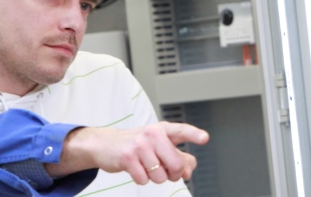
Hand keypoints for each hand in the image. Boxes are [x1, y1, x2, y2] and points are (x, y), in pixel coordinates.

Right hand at [46, 122, 209, 184]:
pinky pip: (144, 180)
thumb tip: (188, 172)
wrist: (106, 144)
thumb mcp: (159, 146)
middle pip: (176, 164)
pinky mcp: (127, 157)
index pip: (181, 131)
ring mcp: (140, 145)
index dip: (194, 135)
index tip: (205, 138)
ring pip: (160, 176)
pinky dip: (141, 179)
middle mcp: (153, 134)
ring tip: (145, 165)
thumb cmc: (138, 145)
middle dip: (173, 174)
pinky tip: (135, 168)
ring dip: (154, 177)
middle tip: (163, 168)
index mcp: (163, 130)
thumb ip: (178, 157)